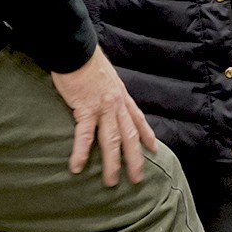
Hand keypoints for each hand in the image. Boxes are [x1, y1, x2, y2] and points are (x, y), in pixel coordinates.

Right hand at [51, 47, 157, 184]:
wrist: (77, 49)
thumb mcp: (106, 74)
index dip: (147, 135)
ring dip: (111, 163)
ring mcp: (103, 108)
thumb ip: (108, 88)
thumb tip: (104, 93)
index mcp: (121, 96)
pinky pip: (84, 135)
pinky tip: (77, 167)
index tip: (154, 149)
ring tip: (110, 182)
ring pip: (111, 141)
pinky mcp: (85, 109)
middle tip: (137, 179)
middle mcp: (116, 104)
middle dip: (135, 159)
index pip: (138, 119)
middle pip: (129, 136)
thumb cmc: (87, 59)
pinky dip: (81, 152)